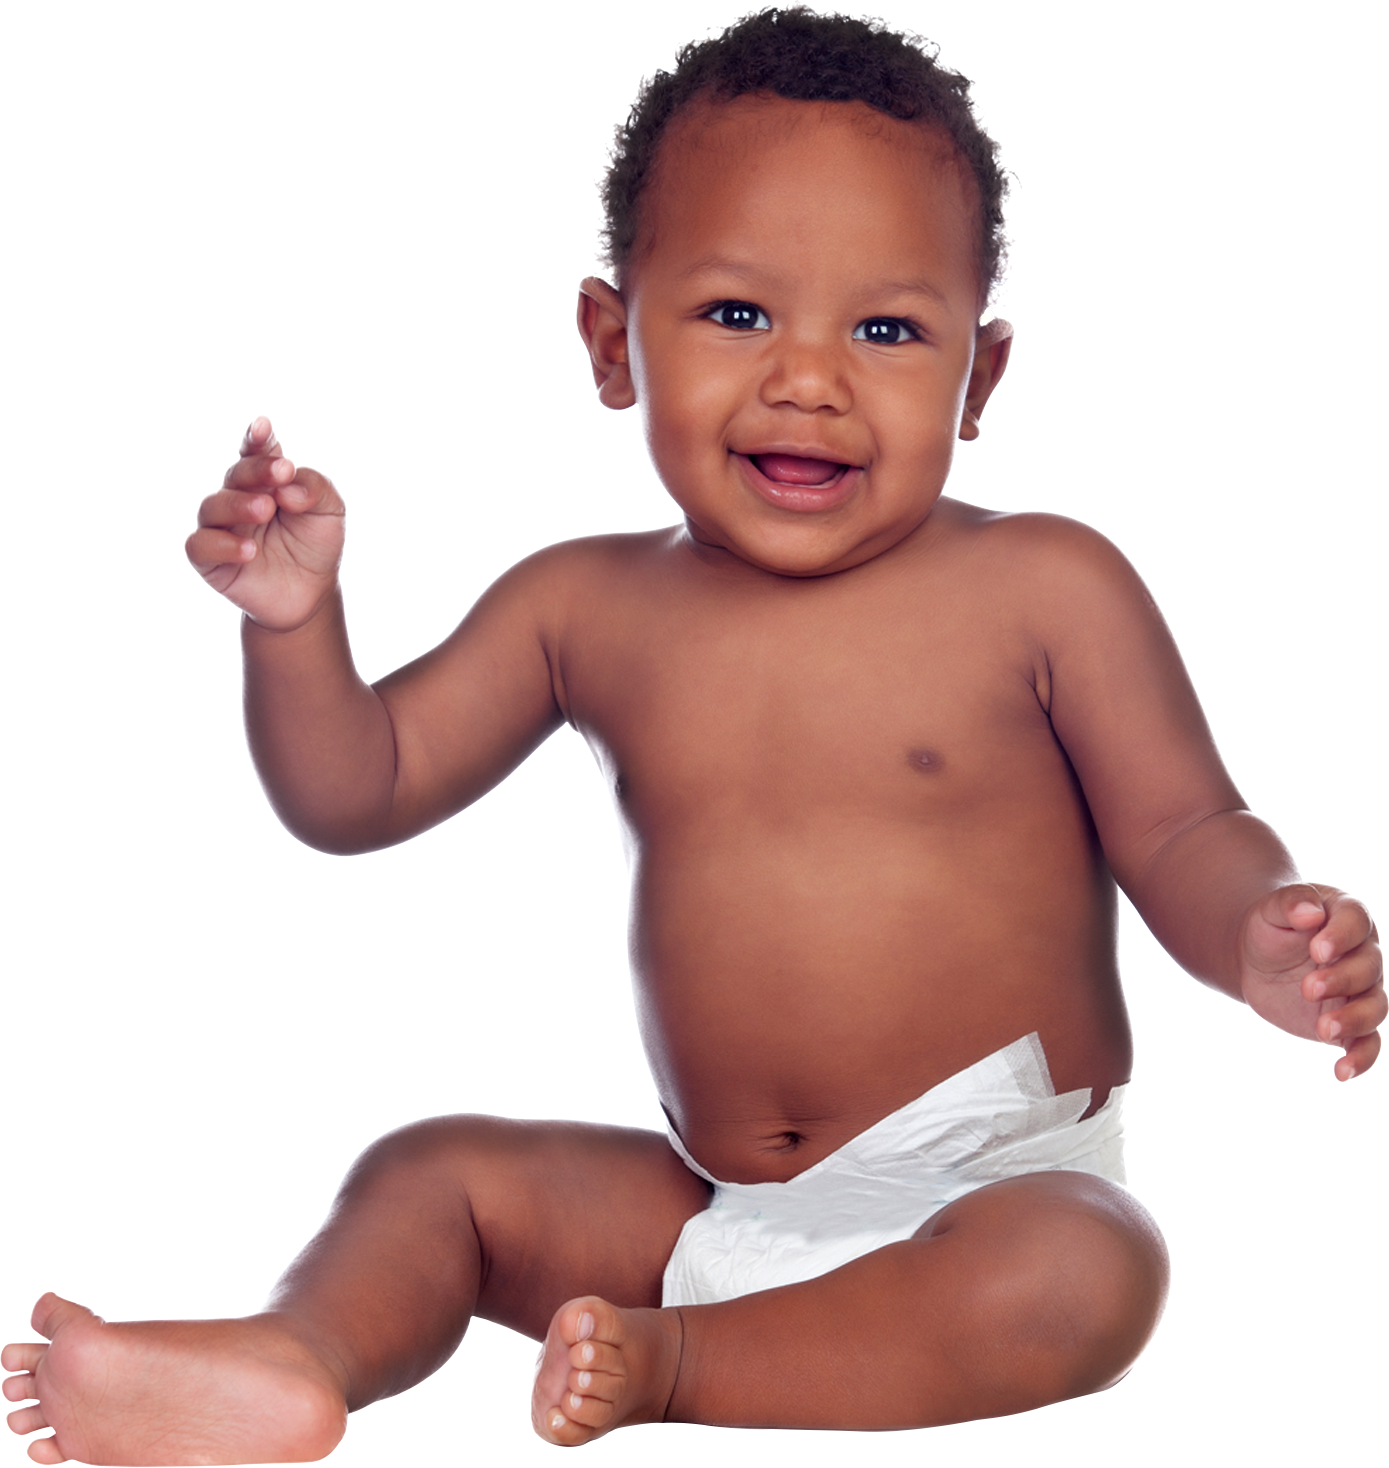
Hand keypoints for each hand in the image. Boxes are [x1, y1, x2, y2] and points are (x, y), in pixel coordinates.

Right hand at [186, 418, 344, 630]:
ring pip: (212, 506)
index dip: (256, 438)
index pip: (255, 451)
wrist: (311, 594)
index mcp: (264, 480)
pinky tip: (249, 549)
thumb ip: (315, 488)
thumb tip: (289, 485)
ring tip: (266, 509)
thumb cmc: (315, 544)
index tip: (263, 427)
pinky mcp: (210, 560)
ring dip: (238, 504)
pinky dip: (222, 545)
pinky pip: (201, 546)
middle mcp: (237, 497)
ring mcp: (220, 527)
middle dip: (257, 470)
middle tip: (282, 472)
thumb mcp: (330, 511)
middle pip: (236, 475)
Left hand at [1240, 884, 1383, 1079]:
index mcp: (1348, 917)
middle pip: (1370, 969)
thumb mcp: (1271, 908)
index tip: (1317, 950)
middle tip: (1308, 987)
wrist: (1256, 958)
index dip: (1342, 937)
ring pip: (1375, 1008)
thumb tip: (1311, 912)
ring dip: (1353, 1020)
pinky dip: (1360, 1059)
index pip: (1357, 923)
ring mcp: (1360, 991)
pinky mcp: (1348, 1022)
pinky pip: (1367, 1044)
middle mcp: (1363, 955)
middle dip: (1342, 980)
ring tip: (1322, 1027)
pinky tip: (1341, 1072)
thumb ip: (1291, 902)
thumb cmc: (1269, 926)